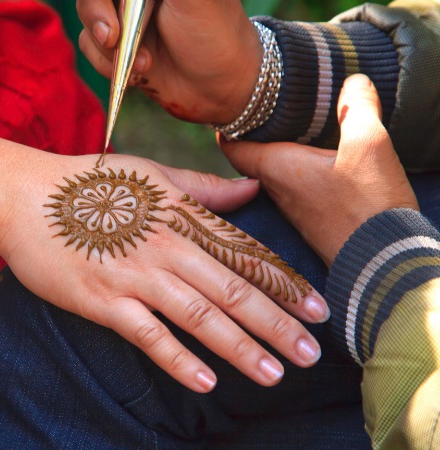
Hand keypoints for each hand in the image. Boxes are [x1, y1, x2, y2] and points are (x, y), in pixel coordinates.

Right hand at [0, 153, 329, 392]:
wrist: (26, 199)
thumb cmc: (89, 184)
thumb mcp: (150, 174)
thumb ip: (203, 187)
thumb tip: (251, 187)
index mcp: (181, 215)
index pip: (244, 254)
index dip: (285, 284)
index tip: (319, 311)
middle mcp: (167, 246)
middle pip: (232, 290)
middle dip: (277, 324)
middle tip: (311, 354)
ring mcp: (136, 276)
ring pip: (200, 315)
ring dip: (240, 347)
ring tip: (274, 373)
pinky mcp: (104, 301)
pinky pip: (149, 335)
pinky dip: (179, 358)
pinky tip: (207, 381)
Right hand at [76, 0, 261, 123]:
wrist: (220, 87)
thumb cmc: (215, 34)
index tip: (114, 24)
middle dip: (98, 18)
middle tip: (112, 40)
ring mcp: (124, 17)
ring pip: (87, 22)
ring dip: (108, 49)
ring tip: (146, 64)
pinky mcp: (117, 46)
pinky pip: (90, 48)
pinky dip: (106, 65)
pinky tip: (138, 73)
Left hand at [221, 74, 418, 266]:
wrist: (382, 263)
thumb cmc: (367, 205)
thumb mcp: (368, 146)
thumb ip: (357, 108)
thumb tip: (352, 80)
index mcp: (276, 168)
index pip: (232, 145)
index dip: (227, 123)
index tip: (228, 105)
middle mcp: (276, 190)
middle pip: (251, 156)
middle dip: (254, 133)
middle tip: (262, 108)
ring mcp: (293, 208)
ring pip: (274, 172)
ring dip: (278, 151)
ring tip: (291, 126)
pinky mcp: (312, 220)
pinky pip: (296, 187)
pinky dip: (299, 169)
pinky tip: (319, 160)